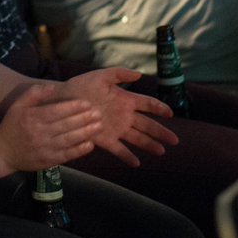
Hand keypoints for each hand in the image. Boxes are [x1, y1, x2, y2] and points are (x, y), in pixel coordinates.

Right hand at [0, 83, 99, 170]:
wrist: (2, 152)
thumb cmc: (12, 126)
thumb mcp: (17, 106)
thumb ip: (33, 94)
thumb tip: (51, 86)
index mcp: (32, 118)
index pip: (56, 111)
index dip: (72, 107)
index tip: (87, 103)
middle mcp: (39, 133)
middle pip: (65, 125)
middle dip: (84, 119)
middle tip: (99, 113)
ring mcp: (45, 149)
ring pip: (69, 140)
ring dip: (86, 133)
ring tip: (99, 126)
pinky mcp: (49, 161)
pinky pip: (67, 155)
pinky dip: (79, 150)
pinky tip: (90, 144)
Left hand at [55, 68, 178, 166]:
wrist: (62, 101)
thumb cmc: (80, 86)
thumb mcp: (100, 76)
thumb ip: (119, 74)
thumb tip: (139, 74)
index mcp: (124, 99)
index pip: (147, 104)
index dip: (159, 108)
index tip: (170, 114)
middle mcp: (123, 115)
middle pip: (147, 125)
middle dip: (161, 132)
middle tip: (175, 141)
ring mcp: (115, 128)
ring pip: (137, 138)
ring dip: (149, 145)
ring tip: (161, 152)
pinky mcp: (104, 139)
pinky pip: (119, 149)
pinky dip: (127, 156)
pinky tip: (137, 163)